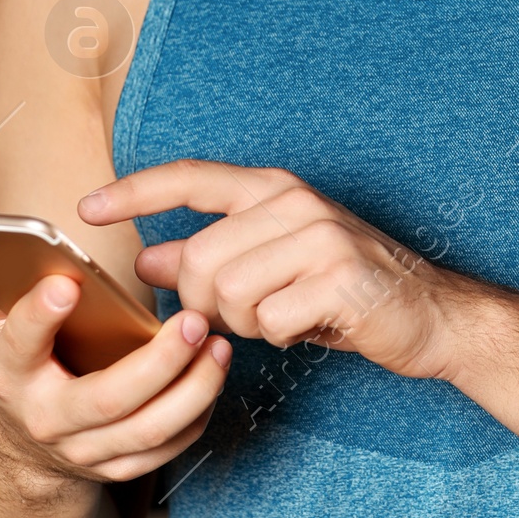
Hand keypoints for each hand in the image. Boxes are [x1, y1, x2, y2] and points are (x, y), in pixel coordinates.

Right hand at [0, 262, 230, 482]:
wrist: (21, 445)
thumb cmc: (20, 365)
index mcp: (11, 375)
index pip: (21, 345)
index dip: (40, 315)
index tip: (67, 284)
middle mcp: (48, 419)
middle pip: (107, 399)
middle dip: (157, 362)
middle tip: (193, 321)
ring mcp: (86, 450)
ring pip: (148, 429)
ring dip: (193, 389)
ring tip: (219, 346)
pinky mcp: (119, 467)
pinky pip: (169, 447)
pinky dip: (198, 412)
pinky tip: (214, 374)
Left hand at [79, 162, 463, 379]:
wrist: (431, 313)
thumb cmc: (343, 288)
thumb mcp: (272, 262)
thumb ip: (210, 256)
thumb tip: (145, 261)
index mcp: (273, 188)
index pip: (190, 179)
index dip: (134, 192)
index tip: (87, 208)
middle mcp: (294, 201)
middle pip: (198, 260)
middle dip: (207, 303)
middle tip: (248, 313)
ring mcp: (319, 235)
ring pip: (228, 294)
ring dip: (247, 324)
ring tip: (284, 316)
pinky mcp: (339, 277)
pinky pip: (268, 322)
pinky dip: (280, 339)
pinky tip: (309, 328)